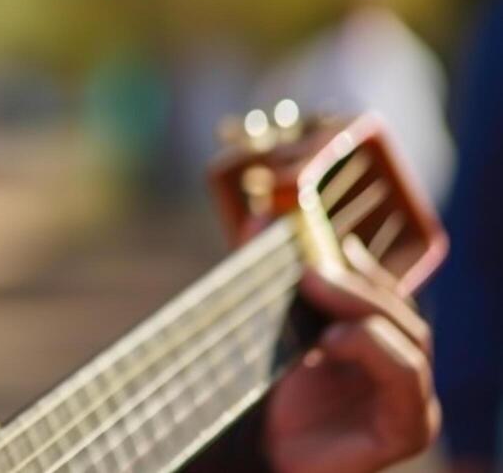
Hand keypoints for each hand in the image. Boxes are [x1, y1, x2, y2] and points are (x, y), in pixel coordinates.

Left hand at [263, 236, 439, 472]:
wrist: (256, 456)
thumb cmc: (262, 398)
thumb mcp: (267, 327)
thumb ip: (267, 275)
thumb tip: (259, 216)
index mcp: (376, 346)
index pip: (382, 293)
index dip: (357, 262)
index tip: (321, 237)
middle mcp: (401, 372)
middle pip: (398, 311)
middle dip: (355, 281)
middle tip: (308, 267)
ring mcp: (411, 402)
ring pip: (409, 338)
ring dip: (363, 308)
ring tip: (314, 290)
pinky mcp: (405, 430)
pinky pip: (405, 378)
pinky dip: (373, 349)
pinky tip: (330, 340)